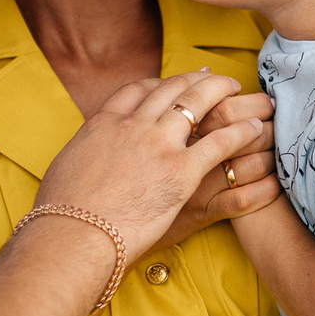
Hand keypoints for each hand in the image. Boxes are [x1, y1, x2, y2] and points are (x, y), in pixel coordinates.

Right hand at [34, 70, 269, 257]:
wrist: (71, 236)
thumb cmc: (62, 215)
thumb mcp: (66, 169)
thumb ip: (84, 155)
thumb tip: (83, 158)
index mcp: (103, 124)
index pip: (137, 90)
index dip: (161, 82)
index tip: (177, 81)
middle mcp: (132, 126)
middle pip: (172, 89)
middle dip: (197, 80)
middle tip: (215, 79)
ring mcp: (157, 146)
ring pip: (198, 104)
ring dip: (223, 94)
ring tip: (241, 94)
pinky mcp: (180, 173)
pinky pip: (219, 143)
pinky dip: (239, 133)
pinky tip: (253, 129)